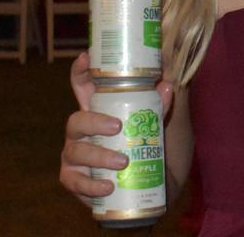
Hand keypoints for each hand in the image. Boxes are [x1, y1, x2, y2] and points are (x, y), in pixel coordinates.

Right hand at [58, 51, 173, 203]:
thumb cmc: (161, 148)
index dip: (81, 71)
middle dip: (94, 122)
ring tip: (123, 162)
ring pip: (76, 151)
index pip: (84, 87)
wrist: (162, 188)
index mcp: (102, 110)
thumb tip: (166, 83)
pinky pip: (76, 182)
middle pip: (76, 119)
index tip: (86, 57)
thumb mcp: (167, 124)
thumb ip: (165, 104)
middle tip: (117, 126)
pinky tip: (108, 186)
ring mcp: (77, 156)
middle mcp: (84, 131)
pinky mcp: (76, 181)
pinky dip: (91, 186)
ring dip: (99, 156)